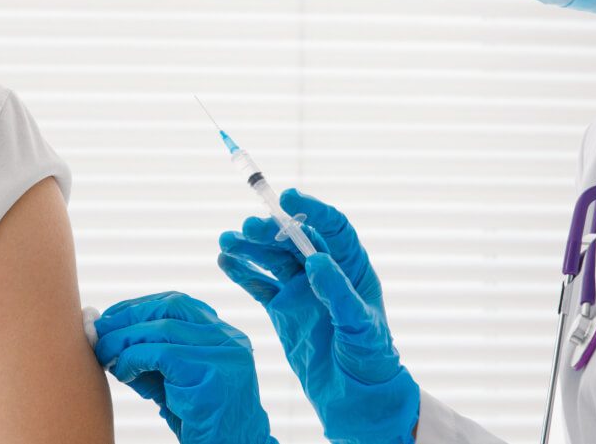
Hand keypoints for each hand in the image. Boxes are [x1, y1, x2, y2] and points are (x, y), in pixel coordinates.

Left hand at [94, 292, 277, 443]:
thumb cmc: (197, 418)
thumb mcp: (170, 379)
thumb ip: (145, 355)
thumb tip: (101, 332)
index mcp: (222, 335)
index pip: (177, 303)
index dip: (138, 306)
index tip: (110, 318)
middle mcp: (228, 340)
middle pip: (170, 308)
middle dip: (127, 316)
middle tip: (98, 333)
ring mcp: (224, 357)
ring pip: (163, 329)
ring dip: (124, 339)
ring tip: (105, 355)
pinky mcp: (212, 380)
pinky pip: (163, 356)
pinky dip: (134, 359)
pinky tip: (122, 374)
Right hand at [219, 189, 418, 443]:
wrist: (358, 397)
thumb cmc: (370, 359)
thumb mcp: (360, 327)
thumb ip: (338, 294)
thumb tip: (317, 260)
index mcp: (351, 268)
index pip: (333, 228)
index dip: (312, 210)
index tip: (288, 197)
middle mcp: (324, 273)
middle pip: (294, 240)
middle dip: (270, 230)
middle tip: (248, 227)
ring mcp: (301, 291)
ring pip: (272, 259)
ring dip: (250, 248)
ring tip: (226, 241)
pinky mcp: (283, 310)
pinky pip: (259, 285)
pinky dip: (242, 272)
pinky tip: (225, 261)